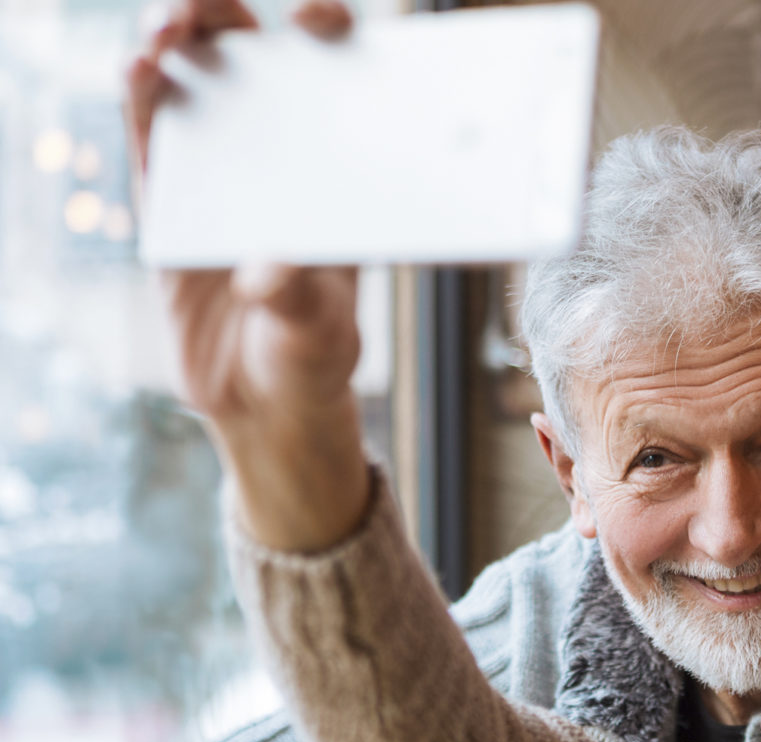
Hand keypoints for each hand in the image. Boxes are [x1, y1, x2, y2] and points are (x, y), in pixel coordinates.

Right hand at [127, 0, 370, 552]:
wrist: (264, 403)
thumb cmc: (313, 357)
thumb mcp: (318, 331)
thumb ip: (297, 298)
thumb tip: (267, 270)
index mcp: (339, 175)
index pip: (336, 81)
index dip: (328, 30)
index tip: (318, 19)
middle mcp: (282, 159)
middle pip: (255, 61)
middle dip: (231, 18)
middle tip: (211, 7)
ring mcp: (222, 172)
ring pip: (196, 84)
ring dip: (179, 41)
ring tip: (169, 31)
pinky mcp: (172, 199)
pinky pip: (154, 134)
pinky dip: (144, 97)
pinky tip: (140, 70)